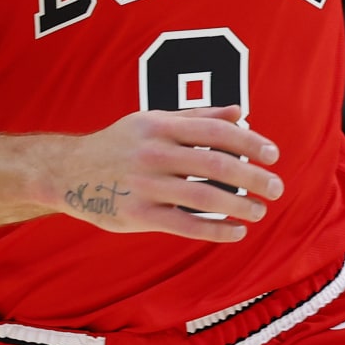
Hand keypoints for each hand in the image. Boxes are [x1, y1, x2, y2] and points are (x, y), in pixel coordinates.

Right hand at [54, 106, 282, 241]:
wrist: (68, 172)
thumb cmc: (120, 144)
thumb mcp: (154, 121)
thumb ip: (198, 117)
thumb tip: (241, 113)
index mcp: (160, 125)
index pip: (215, 131)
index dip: (249, 142)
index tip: (273, 155)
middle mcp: (153, 153)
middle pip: (214, 164)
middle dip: (252, 177)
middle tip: (276, 188)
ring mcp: (145, 185)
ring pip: (202, 197)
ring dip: (238, 206)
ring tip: (259, 212)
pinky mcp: (137, 215)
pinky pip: (184, 225)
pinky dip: (214, 230)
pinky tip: (236, 232)